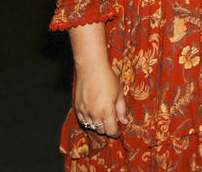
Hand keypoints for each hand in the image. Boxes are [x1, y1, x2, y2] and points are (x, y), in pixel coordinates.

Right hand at [69, 23, 127, 137]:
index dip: (116, 133)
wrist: (91, 69)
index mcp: (107, 111)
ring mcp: (84, 111)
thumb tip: (125, 121)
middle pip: (101, 131)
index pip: (111, 131)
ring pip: (91, 127)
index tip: (118, 132)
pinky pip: (83, 121)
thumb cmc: (108, 79)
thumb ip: (122, 110)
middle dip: (108, 129)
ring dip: (98, 125)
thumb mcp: (120, 93)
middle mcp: (94, 114)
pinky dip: (89, 121)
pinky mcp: (77, 108)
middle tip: (112, 123)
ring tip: (103, 118)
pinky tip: (94, 115)